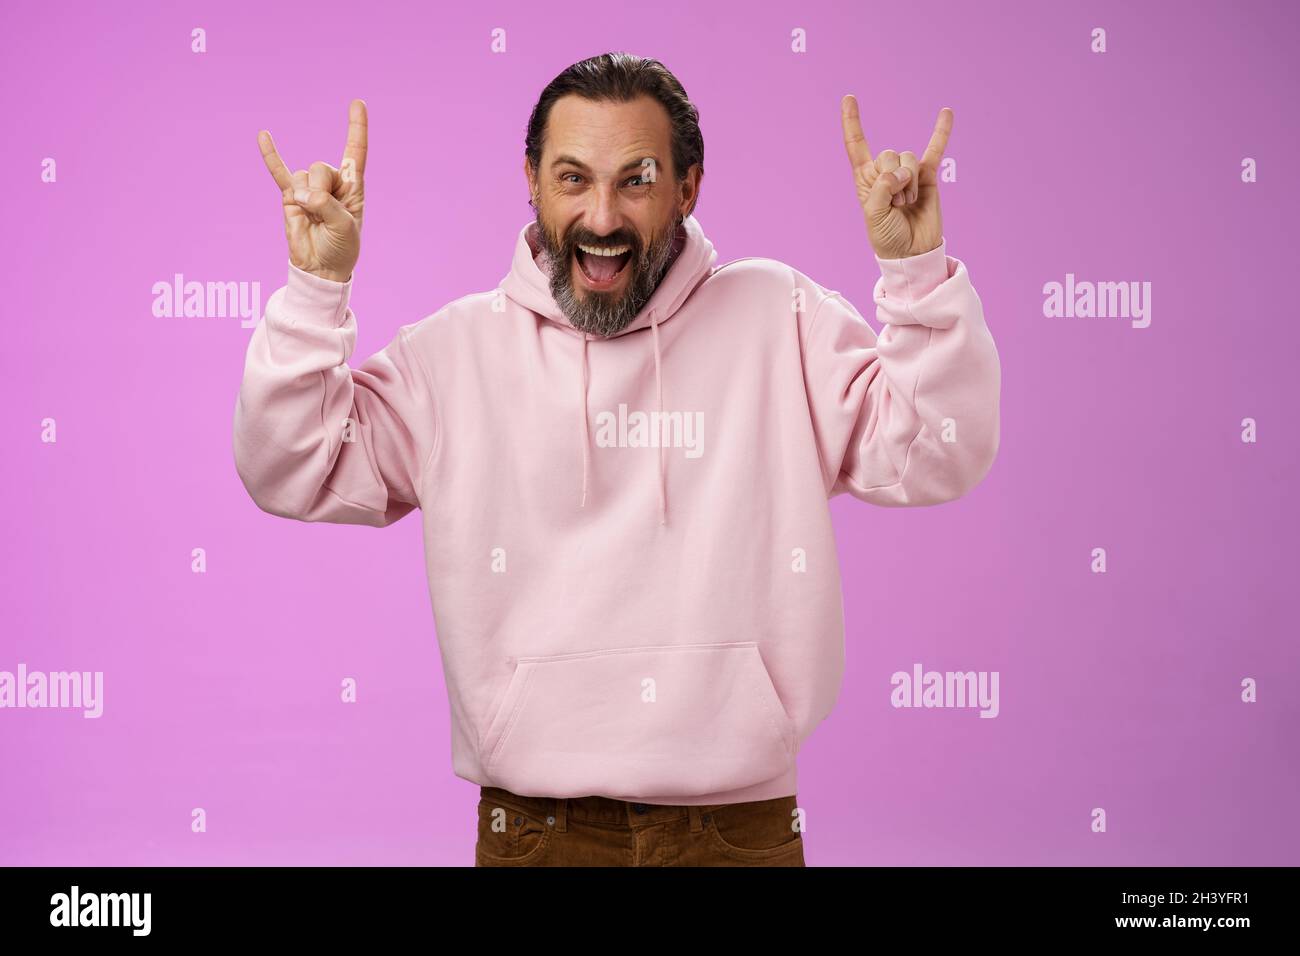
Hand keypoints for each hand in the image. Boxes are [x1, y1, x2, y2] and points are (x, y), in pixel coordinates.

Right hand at [258, 99, 367, 282]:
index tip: (358, 103)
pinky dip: (271, 156)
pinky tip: (263, 136)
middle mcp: (331, 183)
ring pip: (303, 176)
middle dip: (321, 190)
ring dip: (307, 197)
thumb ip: (325, 206)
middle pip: (322, 167)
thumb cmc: (341, 248)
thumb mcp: (344, 227)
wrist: (321, 268)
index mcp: (353, 186)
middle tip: (325, 214)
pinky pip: (279, 172)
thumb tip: (299, 194)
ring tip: (312, 218)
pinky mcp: (290, 196)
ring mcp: (309, 188)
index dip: (357, 128)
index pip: (355, 151)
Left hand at [841, 96, 951, 259]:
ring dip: (909, 184)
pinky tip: (946, 113)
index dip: (852, 123)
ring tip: (909, 204)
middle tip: (896, 204)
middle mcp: (885, 172)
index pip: (856, 145)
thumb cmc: (887, 237)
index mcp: (866, 179)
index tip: (849, 98)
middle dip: (893, 179)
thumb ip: (881, 188)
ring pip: (908, 159)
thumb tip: (901, 171)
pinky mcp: (928, 175)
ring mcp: (908, 172)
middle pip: (888, 154)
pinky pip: (935, 149)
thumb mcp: (873, 215)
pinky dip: (941, 132)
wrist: (912, 253)